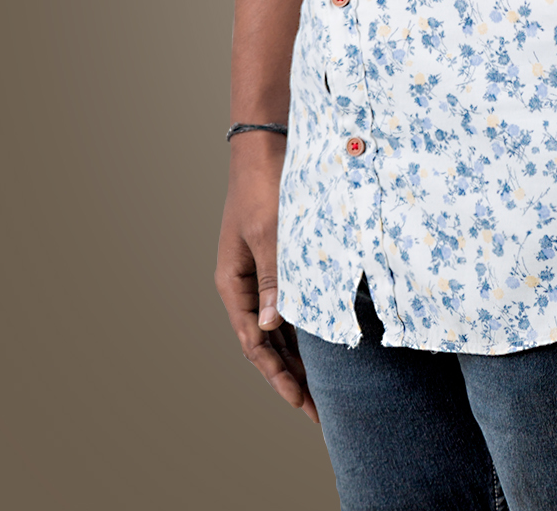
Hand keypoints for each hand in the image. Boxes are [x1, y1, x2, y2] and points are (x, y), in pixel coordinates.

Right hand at [214, 132, 319, 424]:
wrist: (267, 145)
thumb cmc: (265, 187)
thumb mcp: (270, 234)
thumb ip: (274, 279)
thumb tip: (273, 327)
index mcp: (233, 283)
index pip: (255, 343)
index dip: (278, 377)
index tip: (301, 403)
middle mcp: (244, 284)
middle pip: (267, 343)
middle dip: (291, 377)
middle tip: (319, 411)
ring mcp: (260, 274)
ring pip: (279, 328)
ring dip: (299, 356)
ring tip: (323, 388)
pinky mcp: (278, 260)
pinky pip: (289, 304)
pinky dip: (304, 328)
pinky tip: (323, 344)